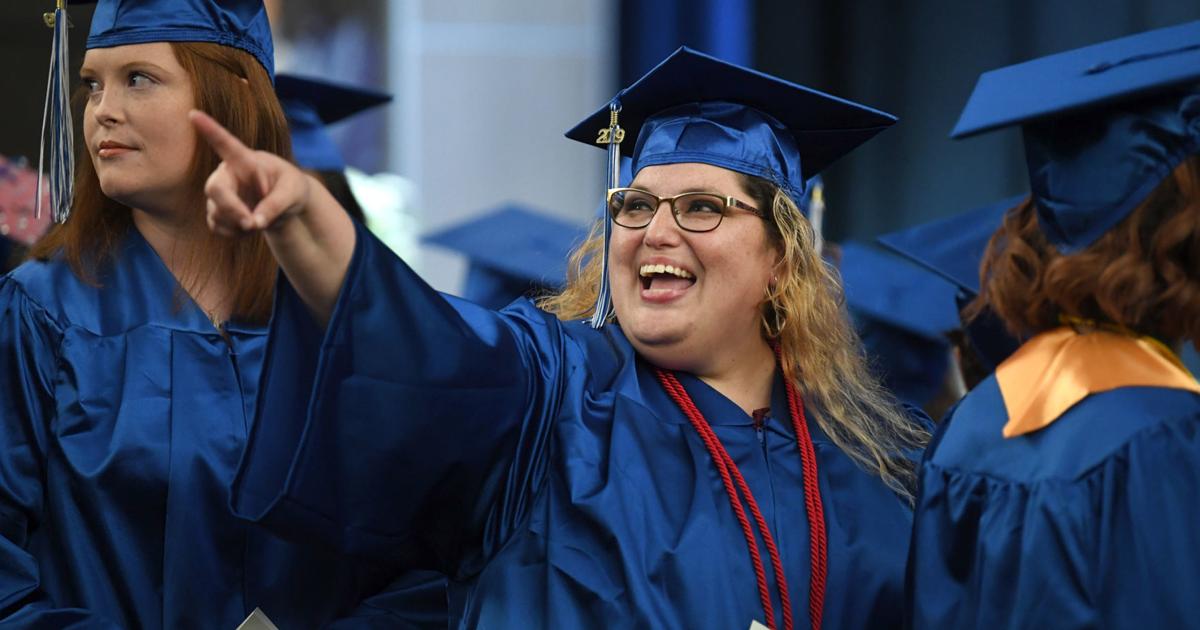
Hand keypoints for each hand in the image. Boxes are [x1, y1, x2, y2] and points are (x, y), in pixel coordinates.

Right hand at [189, 109, 309, 235]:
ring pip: (216, 213)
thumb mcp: (293, 193)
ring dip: (239, 225)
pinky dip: (235, 234)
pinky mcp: (217, 212)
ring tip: (260, 223)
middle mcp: (227, 174)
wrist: (286, 204)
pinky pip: (217, 227)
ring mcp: (220, 194)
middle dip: (232, 209)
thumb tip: (255, 223)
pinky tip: (248, 228)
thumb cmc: (291, 188)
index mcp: (246, 160)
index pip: (226, 144)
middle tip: (253, 224)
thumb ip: (276, 204)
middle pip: (215, 189)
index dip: (209, 129)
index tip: (193, 114)